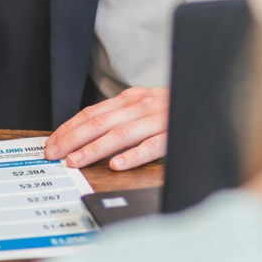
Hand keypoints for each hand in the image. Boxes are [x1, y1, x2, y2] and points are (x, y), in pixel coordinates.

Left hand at [44, 87, 168, 170]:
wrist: (210, 97)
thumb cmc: (173, 108)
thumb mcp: (143, 107)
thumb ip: (119, 117)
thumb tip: (85, 134)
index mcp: (130, 98)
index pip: (92, 113)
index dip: (69, 128)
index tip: (51, 144)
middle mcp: (141, 105)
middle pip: (99, 122)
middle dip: (73, 139)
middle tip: (54, 155)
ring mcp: (158, 119)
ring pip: (121, 133)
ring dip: (95, 148)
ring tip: (76, 161)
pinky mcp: (174, 134)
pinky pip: (152, 146)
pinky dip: (133, 155)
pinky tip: (118, 164)